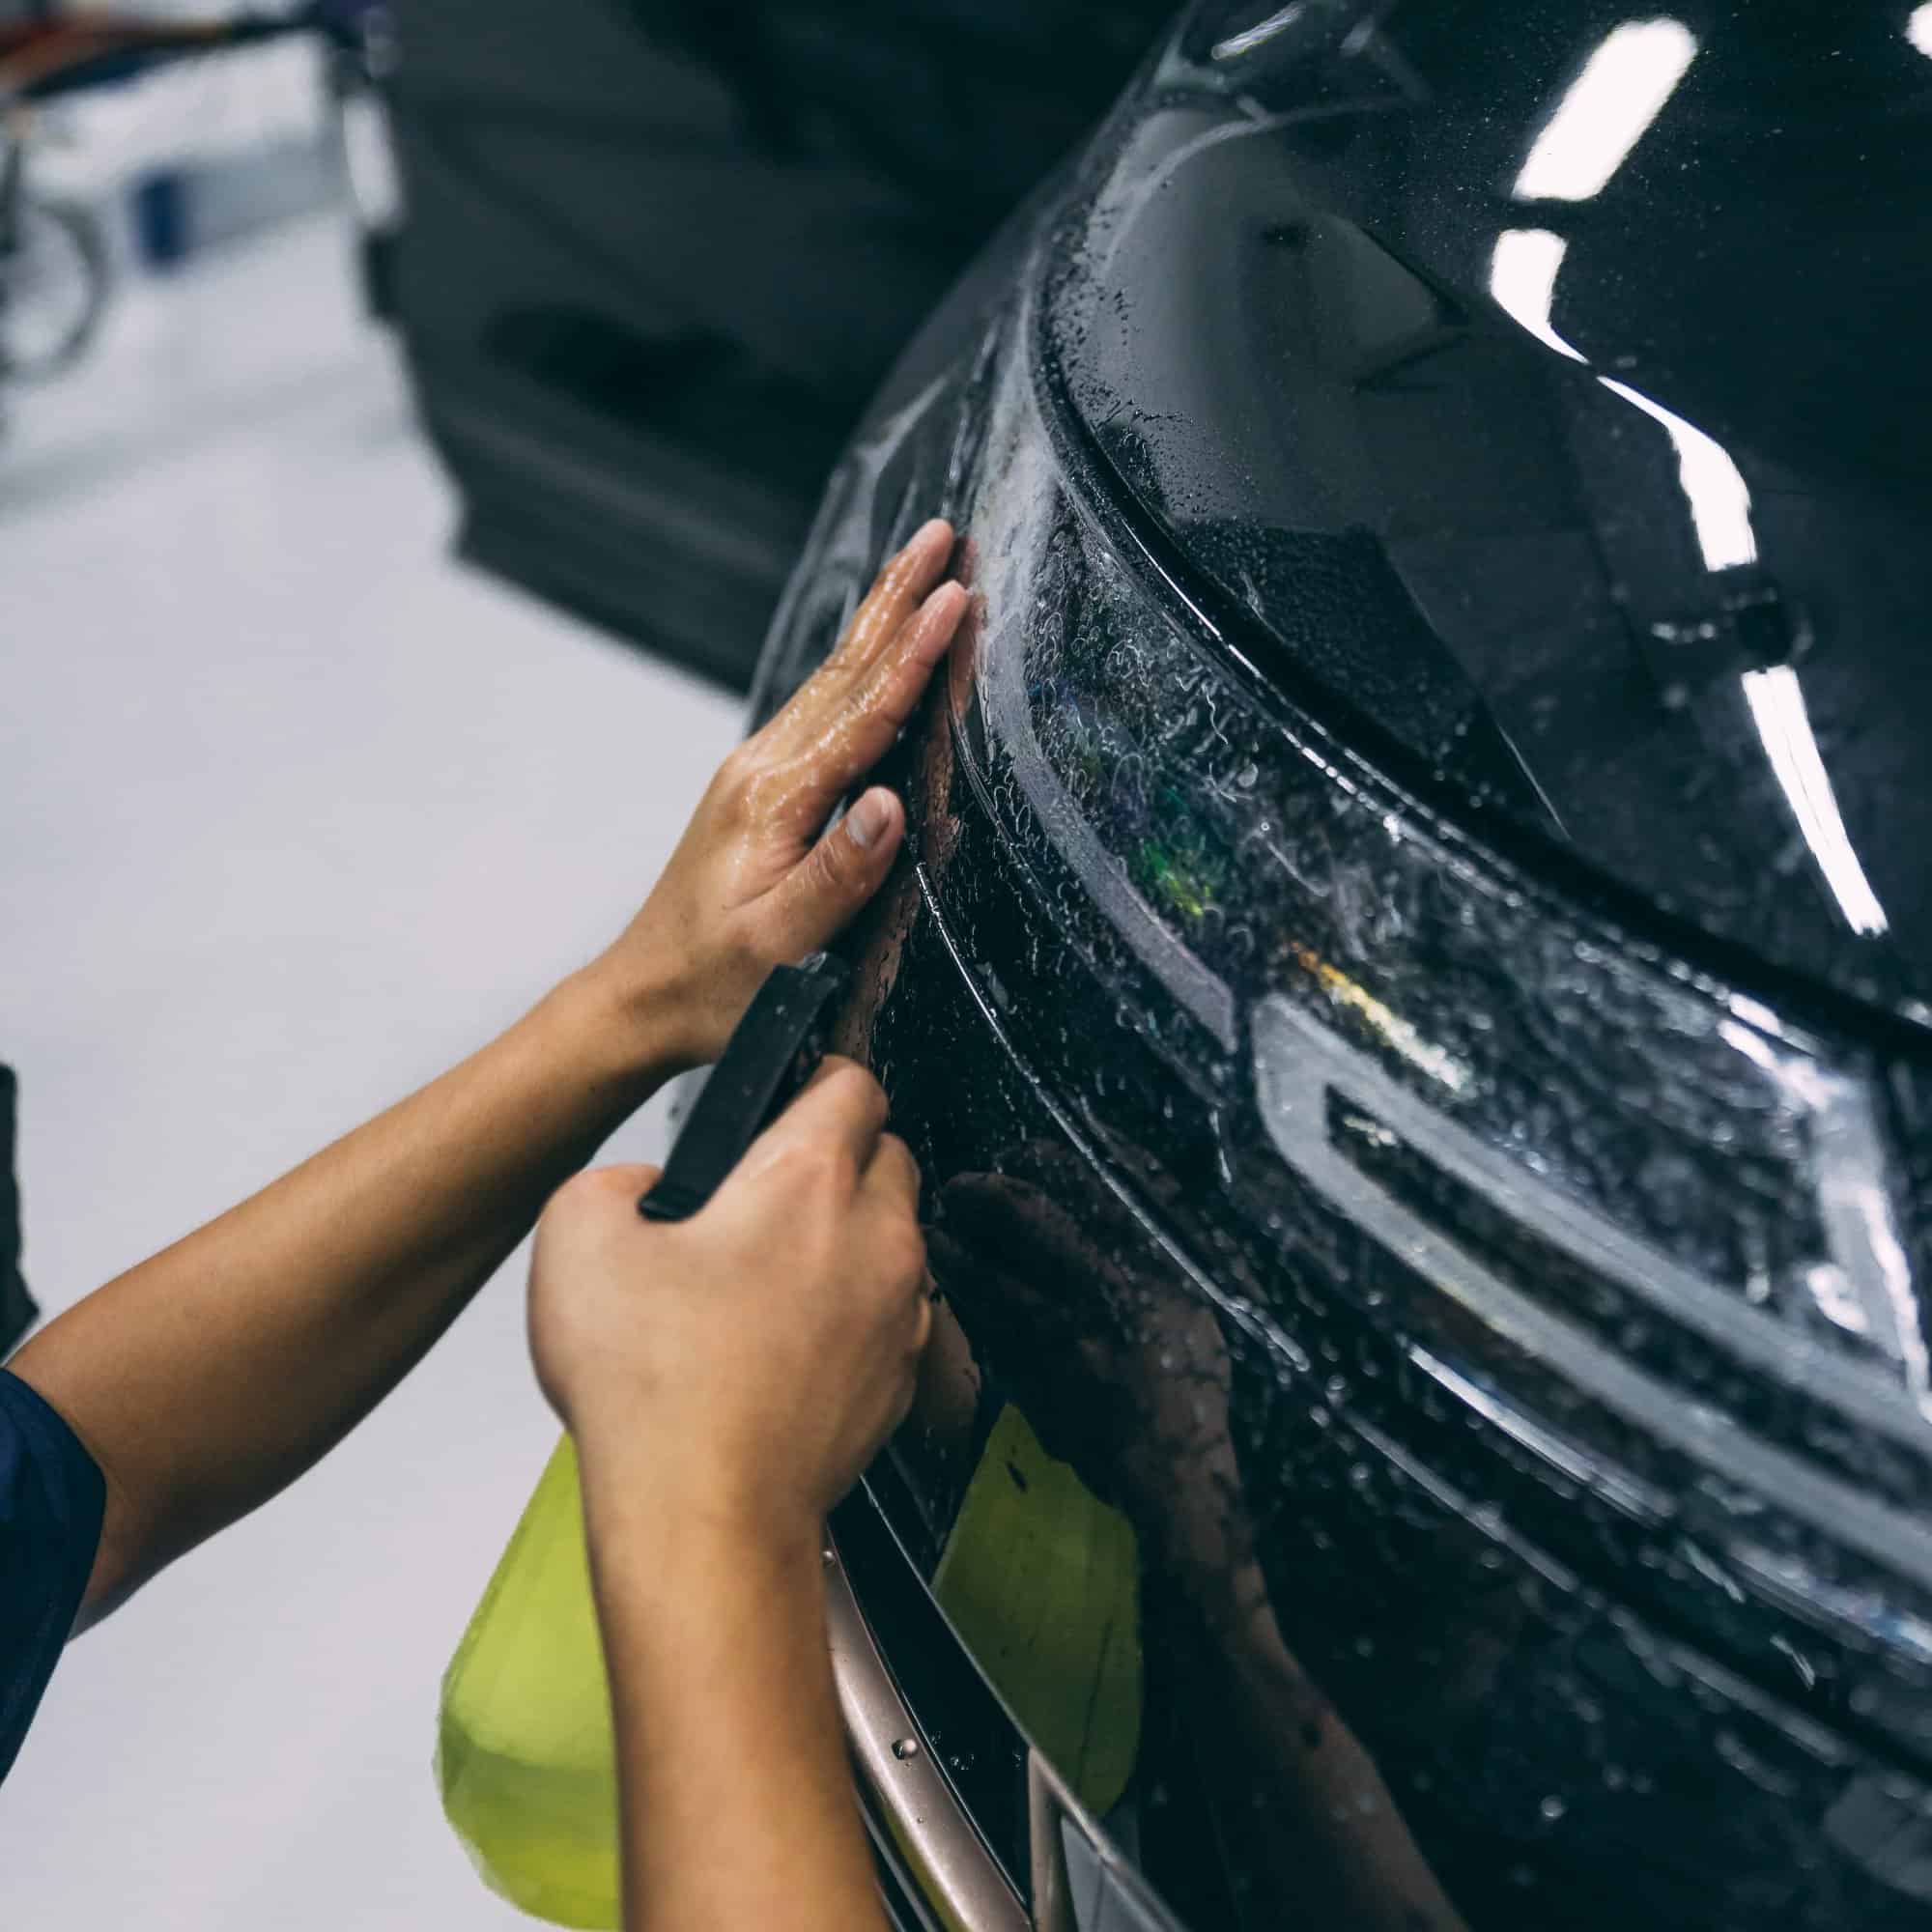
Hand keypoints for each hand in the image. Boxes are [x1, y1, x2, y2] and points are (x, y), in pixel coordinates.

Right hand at [528, 1059, 930, 1546]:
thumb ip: (618, 1180)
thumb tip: (650, 1193)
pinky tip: (786, 1346)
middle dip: (838, 1159)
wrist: (702, 1515)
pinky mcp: (899, 1380)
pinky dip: (852, 1315)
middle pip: (886, 1157)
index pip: (853, 1082)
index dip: (816, 1081)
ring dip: (848, 1241)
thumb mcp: (576, 1233)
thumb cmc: (651, 1385)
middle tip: (764, 1196)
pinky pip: (891, 1316)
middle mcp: (875, 1235)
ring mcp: (898, 1312)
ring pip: (894, 1239)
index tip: (782, 1103)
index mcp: (809, 1178)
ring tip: (769, 1279)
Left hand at [593, 520, 966, 1070]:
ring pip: (833, 679)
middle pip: (845, 670)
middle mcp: (763, 770)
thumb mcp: (779, 945)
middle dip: (897, 598)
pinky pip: (823, 708)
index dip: (915, 656)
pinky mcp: (762, 789)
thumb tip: (893, 805)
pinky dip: (861, 664)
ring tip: (923, 566)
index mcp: (774, 799)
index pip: (862, 715)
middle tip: (944, 535)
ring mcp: (758, 774)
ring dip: (881, 619)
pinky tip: (879, 647)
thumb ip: (837, 875)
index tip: (957, 598)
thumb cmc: (714, 984)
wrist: (643, 996)